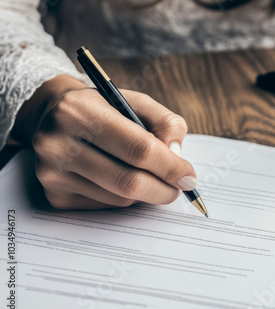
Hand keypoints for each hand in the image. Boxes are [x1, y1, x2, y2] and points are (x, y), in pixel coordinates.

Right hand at [13, 75, 196, 208]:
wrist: (51, 115)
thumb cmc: (103, 108)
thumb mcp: (135, 102)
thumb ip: (166, 123)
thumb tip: (177, 158)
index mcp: (81, 111)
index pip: (139, 148)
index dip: (171, 167)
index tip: (188, 176)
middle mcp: (58, 143)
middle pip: (129, 181)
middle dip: (163, 189)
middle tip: (179, 187)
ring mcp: (52, 172)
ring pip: (119, 198)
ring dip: (146, 194)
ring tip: (152, 179)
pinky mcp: (53, 195)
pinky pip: (105, 206)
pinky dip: (124, 198)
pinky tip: (122, 179)